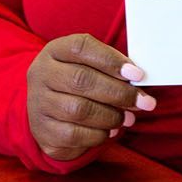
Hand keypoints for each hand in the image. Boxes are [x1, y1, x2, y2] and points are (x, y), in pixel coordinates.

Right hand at [27, 33, 156, 160]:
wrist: (47, 113)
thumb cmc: (76, 85)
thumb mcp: (88, 67)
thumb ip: (110, 68)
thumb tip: (138, 80)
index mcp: (55, 51)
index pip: (81, 47)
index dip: (111, 60)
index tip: (137, 74)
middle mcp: (42, 74)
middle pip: (82, 80)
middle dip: (119, 92)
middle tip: (142, 101)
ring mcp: (39, 103)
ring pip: (79, 110)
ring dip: (111, 116)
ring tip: (127, 118)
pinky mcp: (43, 130)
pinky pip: (75, 134)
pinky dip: (99, 134)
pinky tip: (110, 130)